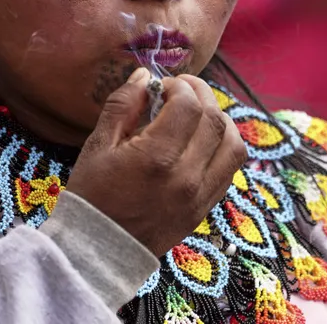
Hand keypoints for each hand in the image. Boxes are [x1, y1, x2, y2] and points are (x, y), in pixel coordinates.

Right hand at [65, 69, 246, 257]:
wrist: (100, 249)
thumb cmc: (93, 194)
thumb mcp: (97, 145)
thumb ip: (122, 106)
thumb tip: (145, 76)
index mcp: (156, 157)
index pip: (188, 106)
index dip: (180, 86)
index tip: (164, 85)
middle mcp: (186, 176)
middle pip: (215, 120)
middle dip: (201, 94)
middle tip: (182, 88)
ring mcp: (200, 195)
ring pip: (233, 144)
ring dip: (221, 119)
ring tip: (199, 112)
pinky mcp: (205, 208)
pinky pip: (230, 169)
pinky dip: (224, 146)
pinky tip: (204, 139)